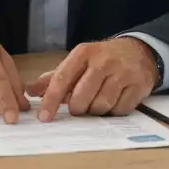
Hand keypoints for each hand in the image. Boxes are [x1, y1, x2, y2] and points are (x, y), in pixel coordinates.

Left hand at [27, 37, 158, 121]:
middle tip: (79, 107)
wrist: (138, 52)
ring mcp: (123, 73)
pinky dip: (113, 111)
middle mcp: (103, 61)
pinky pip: (120, 110)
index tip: (44, 117)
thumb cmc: (101, 60)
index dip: (51, 100)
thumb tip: (29, 91)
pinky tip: (113, 101)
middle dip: (77, 108)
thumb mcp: (78, 62)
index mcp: (83, 53)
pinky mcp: (139, 86)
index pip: (62, 79)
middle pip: (81, 97)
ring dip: (95, 110)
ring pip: (101, 105)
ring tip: (96, 101)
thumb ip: (54, 78)